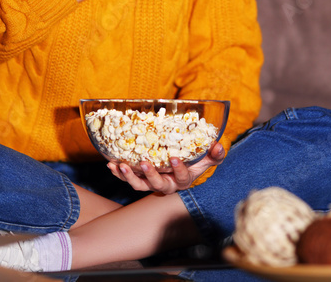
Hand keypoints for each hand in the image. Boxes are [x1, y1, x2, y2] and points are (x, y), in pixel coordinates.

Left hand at [108, 142, 226, 194]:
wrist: (179, 169)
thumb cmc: (194, 163)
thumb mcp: (205, 159)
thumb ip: (214, 154)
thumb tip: (219, 145)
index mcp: (183, 180)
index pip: (182, 177)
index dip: (178, 170)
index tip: (175, 158)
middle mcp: (167, 185)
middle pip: (158, 185)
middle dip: (150, 175)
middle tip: (144, 162)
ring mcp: (152, 184)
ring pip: (140, 185)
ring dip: (129, 177)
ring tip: (121, 165)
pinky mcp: (140, 180)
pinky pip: (128, 179)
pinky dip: (118, 173)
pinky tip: (111, 164)